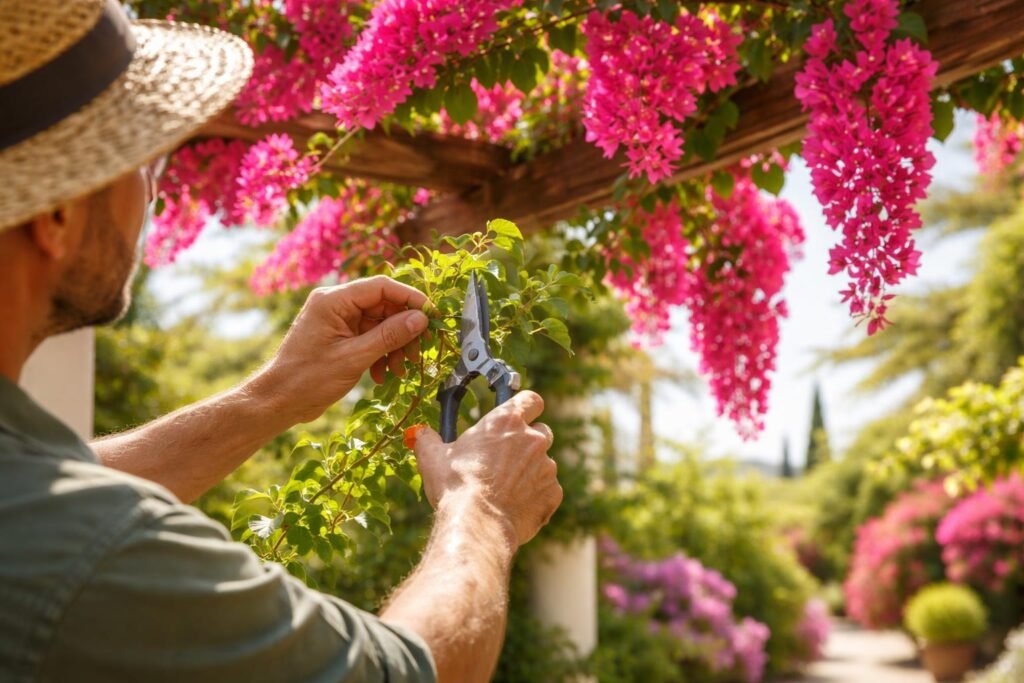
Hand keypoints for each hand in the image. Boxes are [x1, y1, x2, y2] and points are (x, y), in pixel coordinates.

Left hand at [256, 276, 428, 422]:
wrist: (279, 401)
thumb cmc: (307, 378)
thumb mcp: (354, 357)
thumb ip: (389, 335)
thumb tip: (420, 319)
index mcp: (334, 300)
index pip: (381, 286)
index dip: (410, 298)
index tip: (432, 315)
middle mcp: (336, 305)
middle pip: (383, 306)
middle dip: (404, 329)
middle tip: (419, 350)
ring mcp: (338, 322)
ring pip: (380, 324)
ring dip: (395, 345)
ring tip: (401, 368)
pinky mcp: (341, 338)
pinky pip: (370, 337)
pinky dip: (382, 353)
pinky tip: (383, 374)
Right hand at [412, 391, 562, 546]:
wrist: (478, 523)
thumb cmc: (455, 486)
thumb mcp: (433, 458)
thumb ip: (428, 440)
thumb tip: (420, 434)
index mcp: (507, 421)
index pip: (531, 399)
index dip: (525, 406)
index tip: (517, 416)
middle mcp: (533, 439)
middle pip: (541, 431)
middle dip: (528, 442)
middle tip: (506, 459)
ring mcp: (547, 467)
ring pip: (544, 464)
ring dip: (530, 472)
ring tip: (505, 489)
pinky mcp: (552, 493)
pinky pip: (548, 491)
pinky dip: (536, 497)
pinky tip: (514, 507)